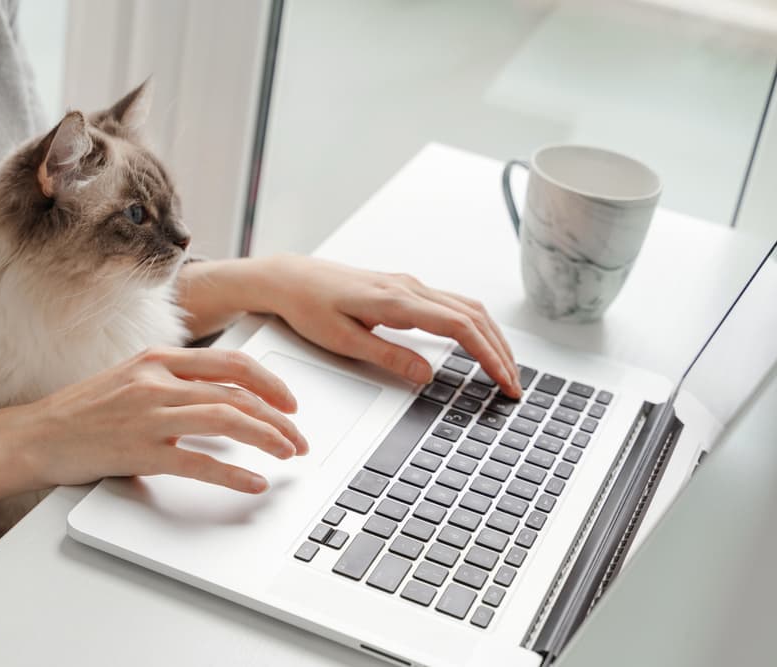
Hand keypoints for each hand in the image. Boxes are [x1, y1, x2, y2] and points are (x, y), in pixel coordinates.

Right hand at [21, 347, 308, 493]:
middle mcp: (158, 381)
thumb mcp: (133, 379)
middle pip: (237, 392)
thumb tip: (226, 395)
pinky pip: (198, 461)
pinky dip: (232, 473)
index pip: (231, 363)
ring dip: (266, 438)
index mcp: (159, 359)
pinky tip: (252, 482)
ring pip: (226, 418)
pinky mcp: (140, 451)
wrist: (37, 435)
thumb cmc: (85, 410)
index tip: (289, 402)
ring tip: (288, 454)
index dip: (268, 383)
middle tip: (299, 437)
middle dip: (278, 416)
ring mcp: (149, 415)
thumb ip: (175, 381)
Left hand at [260, 256, 521, 397]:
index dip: (489, 355)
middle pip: (474, 315)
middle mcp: (409, 287)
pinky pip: (452, 303)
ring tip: (504, 369)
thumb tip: (427, 375)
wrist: (290, 279)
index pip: (460, 326)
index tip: (504, 381)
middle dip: (500, 351)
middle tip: (514, 385)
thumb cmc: (309, 308)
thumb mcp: (342, 341)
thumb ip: (387, 356)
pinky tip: (478, 343)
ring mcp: (409, 284)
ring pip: (467, 307)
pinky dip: (474, 325)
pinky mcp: (404, 288)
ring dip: (491, 337)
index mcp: (396, 301)